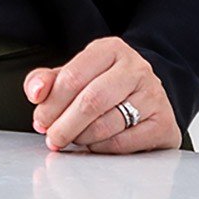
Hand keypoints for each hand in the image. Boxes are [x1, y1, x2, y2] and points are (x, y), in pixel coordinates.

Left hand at [23, 36, 181, 152]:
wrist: (147, 96)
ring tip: (73, 139)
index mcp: (110, 50)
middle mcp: (136, 69)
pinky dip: (102, 149)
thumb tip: (35, 92)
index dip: (51, 103)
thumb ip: (47, 81)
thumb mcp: (76, 75)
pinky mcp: (163, 124)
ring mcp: (153, 95)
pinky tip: (95, 145)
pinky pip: (123, 143)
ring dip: (82, 138)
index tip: (41, 120)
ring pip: (107, 124)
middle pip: (91, 100)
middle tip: (52, 138)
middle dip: (64, 125)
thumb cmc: (105, 86)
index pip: (72, 76)